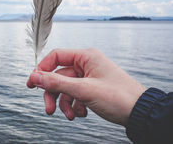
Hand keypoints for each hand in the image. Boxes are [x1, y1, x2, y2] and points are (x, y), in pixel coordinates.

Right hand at [27, 48, 146, 125]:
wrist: (141, 114)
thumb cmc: (118, 97)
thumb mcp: (84, 90)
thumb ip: (57, 82)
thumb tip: (34, 76)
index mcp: (86, 57)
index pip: (56, 57)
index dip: (42, 69)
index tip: (31, 84)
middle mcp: (87, 64)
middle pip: (59, 76)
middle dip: (53, 94)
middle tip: (48, 110)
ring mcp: (90, 77)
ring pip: (66, 88)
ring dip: (65, 103)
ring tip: (71, 116)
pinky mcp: (93, 89)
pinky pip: (75, 95)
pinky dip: (75, 106)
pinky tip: (81, 114)